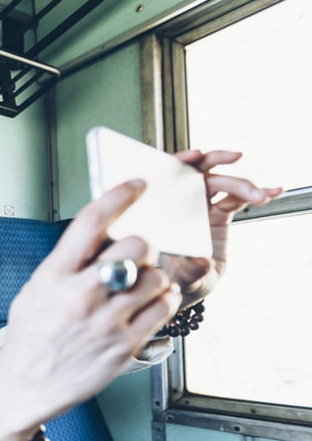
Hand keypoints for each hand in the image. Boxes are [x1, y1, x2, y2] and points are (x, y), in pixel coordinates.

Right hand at [0, 180, 179, 440]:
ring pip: (156, 277)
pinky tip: (148, 306)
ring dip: (153, 278)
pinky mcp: (124, 346)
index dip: (120, 195)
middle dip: (141, 248)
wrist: (25, 387)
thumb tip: (103, 237)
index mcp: (54, 275)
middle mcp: (80, 295)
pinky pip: (163, 308)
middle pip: (136, 246)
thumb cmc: (31, 337)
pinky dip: (162, 302)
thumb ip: (68, 264)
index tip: (139, 185)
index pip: (91, 221)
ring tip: (140, 289)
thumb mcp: (36, 290)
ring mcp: (105, 322)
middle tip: (134, 259)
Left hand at [159, 150, 281, 305]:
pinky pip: (239, 198)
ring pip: (222, 183)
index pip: (169, 179)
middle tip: (236, 159)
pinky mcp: (220, 213)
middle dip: (218, 162)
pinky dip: (257, 193)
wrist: (187, 287)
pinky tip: (274, 191)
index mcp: (166, 212)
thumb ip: (191, 271)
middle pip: (199, 173)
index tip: (197, 154)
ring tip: (262, 195)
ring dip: (244, 183)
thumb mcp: (183, 279)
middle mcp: (182, 206)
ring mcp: (202, 207)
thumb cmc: (176, 281)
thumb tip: (200, 262)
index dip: (181, 161)